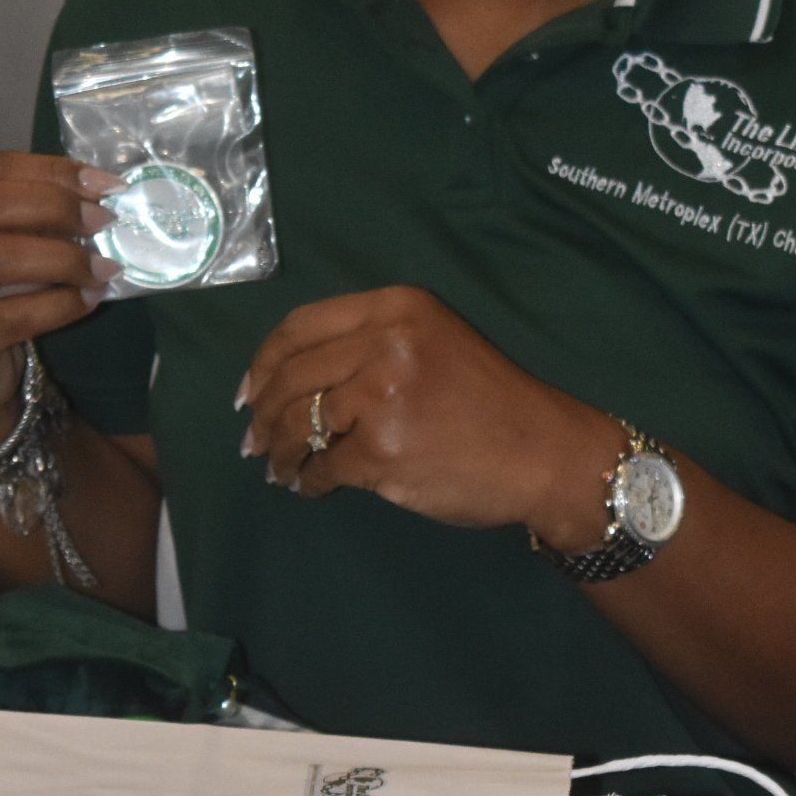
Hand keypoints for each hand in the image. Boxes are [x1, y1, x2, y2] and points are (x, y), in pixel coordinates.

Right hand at [0, 153, 113, 449]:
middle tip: (104, 221)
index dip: (51, 171)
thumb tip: (96, 191)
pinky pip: (16, 313)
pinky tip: (90, 298)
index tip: (103, 184)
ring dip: (65, 259)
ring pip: (0, 257)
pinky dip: (62, 304)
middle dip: (56, 207)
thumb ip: (27, 212)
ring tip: (103, 267)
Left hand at [239, 285, 617, 540]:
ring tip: (279, 469)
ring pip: (300, 423)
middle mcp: (386, 344)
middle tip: (253, 441)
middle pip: (292, 376)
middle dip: (263, 415)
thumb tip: (291, 380)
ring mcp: (383, 398)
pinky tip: (312, 486)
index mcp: (397, 308)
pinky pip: (325, 467)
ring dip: (281, 452)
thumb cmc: (491, 401)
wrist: (547, 452)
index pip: (301, 326)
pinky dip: (311, 481)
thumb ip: (370, 345)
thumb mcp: (434, 342)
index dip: (263, 361)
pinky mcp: (383, 452)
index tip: (248, 391)